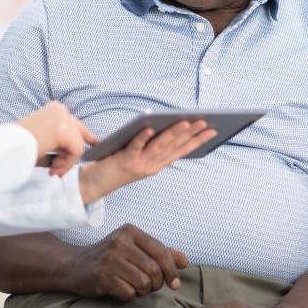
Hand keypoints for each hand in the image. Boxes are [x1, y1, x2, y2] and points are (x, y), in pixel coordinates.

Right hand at [15, 102, 97, 176]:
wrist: (8, 147)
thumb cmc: (20, 147)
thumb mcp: (43, 141)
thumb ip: (59, 143)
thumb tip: (72, 156)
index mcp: (54, 109)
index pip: (76, 123)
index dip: (87, 135)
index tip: (96, 144)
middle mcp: (61, 109)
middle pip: (80, 134)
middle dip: (74, 154)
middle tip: (60, 169)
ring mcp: (63, 118)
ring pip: (78, 145)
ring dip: (66, 162)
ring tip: (51, 169)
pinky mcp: (64, 130)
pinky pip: (76, 152)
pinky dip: (66, 164)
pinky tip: (53, 168)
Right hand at [68, 224, 189, 301]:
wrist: (74, 265)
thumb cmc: (109, 257)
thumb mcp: (133, 247)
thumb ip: (159, 252)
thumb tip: (184, 261)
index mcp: (130, 231)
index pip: (161, 251)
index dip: (172, 270)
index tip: (174, 283)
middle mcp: (120, 242)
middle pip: (154, 270)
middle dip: (157, 284)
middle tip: (150, 287)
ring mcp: (110, 260)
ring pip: (144, 283)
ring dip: (143, 291)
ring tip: (135, 288)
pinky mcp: (102, 277)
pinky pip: (129, 293)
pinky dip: (129, 296)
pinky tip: (122, 291)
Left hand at [78, 120, 214, 203]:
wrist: (94, 185)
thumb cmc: (117, 166)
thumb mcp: (140, 157)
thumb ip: (154, 146)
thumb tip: (171, 126)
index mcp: (158, 165)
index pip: (182, 151)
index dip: (198, 141)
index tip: (213, 130)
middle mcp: (152, 166)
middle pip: (174, 147)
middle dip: (191, 134)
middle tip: (205, 122)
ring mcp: (139, 164)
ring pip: (159, 147)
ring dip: (173, 134)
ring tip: (185, 122)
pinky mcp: (124, 161)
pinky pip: (135, 147)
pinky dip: (143, 138)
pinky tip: (150, 128)